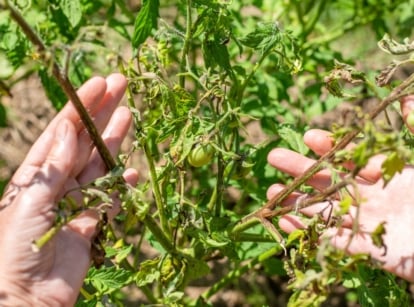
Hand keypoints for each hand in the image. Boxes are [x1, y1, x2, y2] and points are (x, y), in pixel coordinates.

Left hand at [0, 74, 137, 305]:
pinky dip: (121, 186)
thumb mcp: (30, 202)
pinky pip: (110, 199)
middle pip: (83, 141)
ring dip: (114, 141)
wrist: (26, 299)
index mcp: (35, 175)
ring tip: (130, 115)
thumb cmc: (15, 251)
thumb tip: (68, 130)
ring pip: (98, 165)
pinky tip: (132, 172)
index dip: (80, 107)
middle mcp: (56, 183)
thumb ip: (53, 167)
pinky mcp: (90, 224)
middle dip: (101, 114)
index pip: (61, 132)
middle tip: (121, 86)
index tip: (99, 83)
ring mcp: (75, 202)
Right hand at [267, 97, 413, 281]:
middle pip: (329, 182)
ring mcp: (369, 223)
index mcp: (389, 175)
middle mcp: (374, 198)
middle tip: (274, 157)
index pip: (351, 158)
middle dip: (301, 170)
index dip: (330, 147)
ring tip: (271, 194)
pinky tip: (286, 222)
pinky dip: (309, 232)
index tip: (308, 136)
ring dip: (297, 203)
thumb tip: (406, 99)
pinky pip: (333, 241)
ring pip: (325, 211)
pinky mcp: (369, 250)